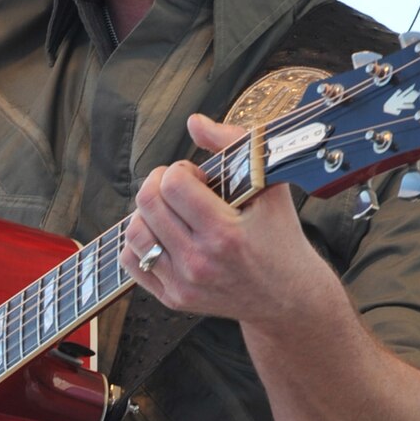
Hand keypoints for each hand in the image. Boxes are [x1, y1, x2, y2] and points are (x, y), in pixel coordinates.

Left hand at [119, 112, 317, 323]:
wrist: (287, 297)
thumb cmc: (280, 237)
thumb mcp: (269, 186)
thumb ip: (234, 144)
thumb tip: (194, 122)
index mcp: (225, 233)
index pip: (173, 184)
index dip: (181, 169)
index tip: (199, 177)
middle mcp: (200, 261)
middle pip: (148, 203)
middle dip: (160, 183)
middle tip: (180, 187)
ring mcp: (183, 284)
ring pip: (134, 232)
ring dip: (147, 212)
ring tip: (171, 211)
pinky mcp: (173, 298)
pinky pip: (132, 261)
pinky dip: (140, 241)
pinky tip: (163, 234)